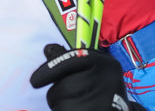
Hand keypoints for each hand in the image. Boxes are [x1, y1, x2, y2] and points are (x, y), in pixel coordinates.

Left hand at [30, 44, 144, 110]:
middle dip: (57, 94)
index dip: (49, 70)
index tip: (34, 81)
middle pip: (63, 85)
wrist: (120, 110)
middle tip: (67, 98)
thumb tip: (47, 49)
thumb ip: (68, 60)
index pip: (71, 60)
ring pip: (62, 104)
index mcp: (104, 62)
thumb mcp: (90, 70)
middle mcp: (107, 79)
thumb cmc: (100, 90)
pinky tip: (77, 109)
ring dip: (61, 106)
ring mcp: (104, 100)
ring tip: (76, 105)